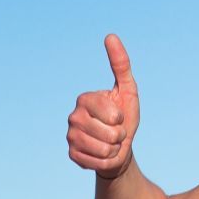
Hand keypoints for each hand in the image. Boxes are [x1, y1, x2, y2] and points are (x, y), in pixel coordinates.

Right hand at [67, 35, 139, 177]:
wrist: (117, 147)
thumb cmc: (124, 117)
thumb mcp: (127, 90)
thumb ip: (120, 64)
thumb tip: (110, 36)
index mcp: (85, 99)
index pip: (112, 115)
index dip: (122, 120)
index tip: (118, 117)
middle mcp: (73, 116)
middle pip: (109, 133)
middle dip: (119, 136)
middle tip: (115, 132)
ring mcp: (71, 136)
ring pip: (104, 149)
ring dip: (114, 149)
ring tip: (110, 143)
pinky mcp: (72, 155)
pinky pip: (97, 162)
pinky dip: (106, 161)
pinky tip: (102, 155)